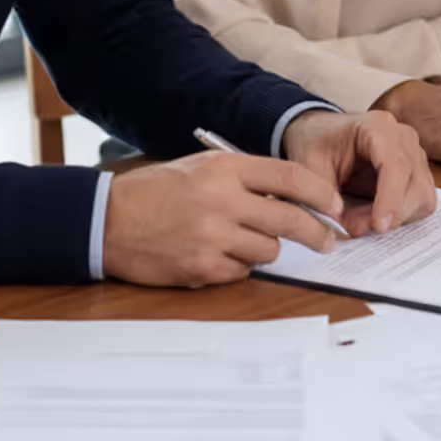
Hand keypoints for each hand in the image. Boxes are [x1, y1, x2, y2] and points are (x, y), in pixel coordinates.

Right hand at [102, 152, 343, 287]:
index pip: (290, 177)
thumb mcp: (199, 168)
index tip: (334, 205)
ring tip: (245, 240)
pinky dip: (238, 266)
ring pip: (269, 250)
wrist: (107, 221)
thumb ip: (243, 178)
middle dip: (316, 233)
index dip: (321, 193)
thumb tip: (291, 195)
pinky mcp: (203, 268)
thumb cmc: (154, 192)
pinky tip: (217, 254)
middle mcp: (222, 201)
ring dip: (266, 248)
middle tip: (327, 241)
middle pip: (290, 220)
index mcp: (223, 169)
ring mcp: (213, 237)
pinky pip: (242, 272)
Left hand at [280, 109, 435, 236]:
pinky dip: (400, 216)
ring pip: (423, 196)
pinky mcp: (416, 173)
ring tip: (359, 221)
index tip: (378, 227)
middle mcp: (403, 137)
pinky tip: (372, 216)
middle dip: (391, 213)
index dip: (391, 199)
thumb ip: (324, 195)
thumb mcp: (308, 165)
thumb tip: (350, 226)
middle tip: (355, 227)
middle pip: (416, 183)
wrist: (319, 133)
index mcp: (377, 127)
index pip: (396, 164)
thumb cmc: (315, 142)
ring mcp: (414, 154)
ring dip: (396, 218)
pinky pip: (420, 202)